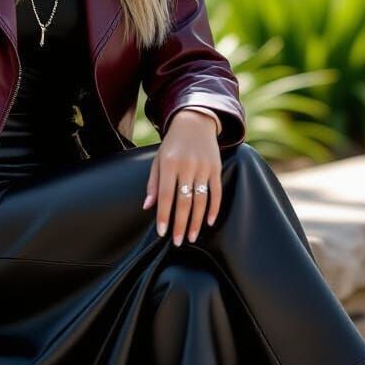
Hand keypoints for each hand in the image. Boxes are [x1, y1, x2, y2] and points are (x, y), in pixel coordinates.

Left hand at [142, 109, 221, 245]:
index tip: (162, 233)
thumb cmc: (172, 145)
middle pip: (184, 201)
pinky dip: (214, 208)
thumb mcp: (158, 160)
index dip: (164, 216)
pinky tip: (209, 222)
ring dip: (197, 221)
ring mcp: (203, 167)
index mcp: (169, 164)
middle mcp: (187, 166)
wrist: (194, 122)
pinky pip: (217, 192)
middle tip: (178, 241)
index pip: (166, 195)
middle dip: (181, 224)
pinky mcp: (216, 168)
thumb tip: (148, 207)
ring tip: (192, 237)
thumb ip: (153, 184)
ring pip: (201, 200)